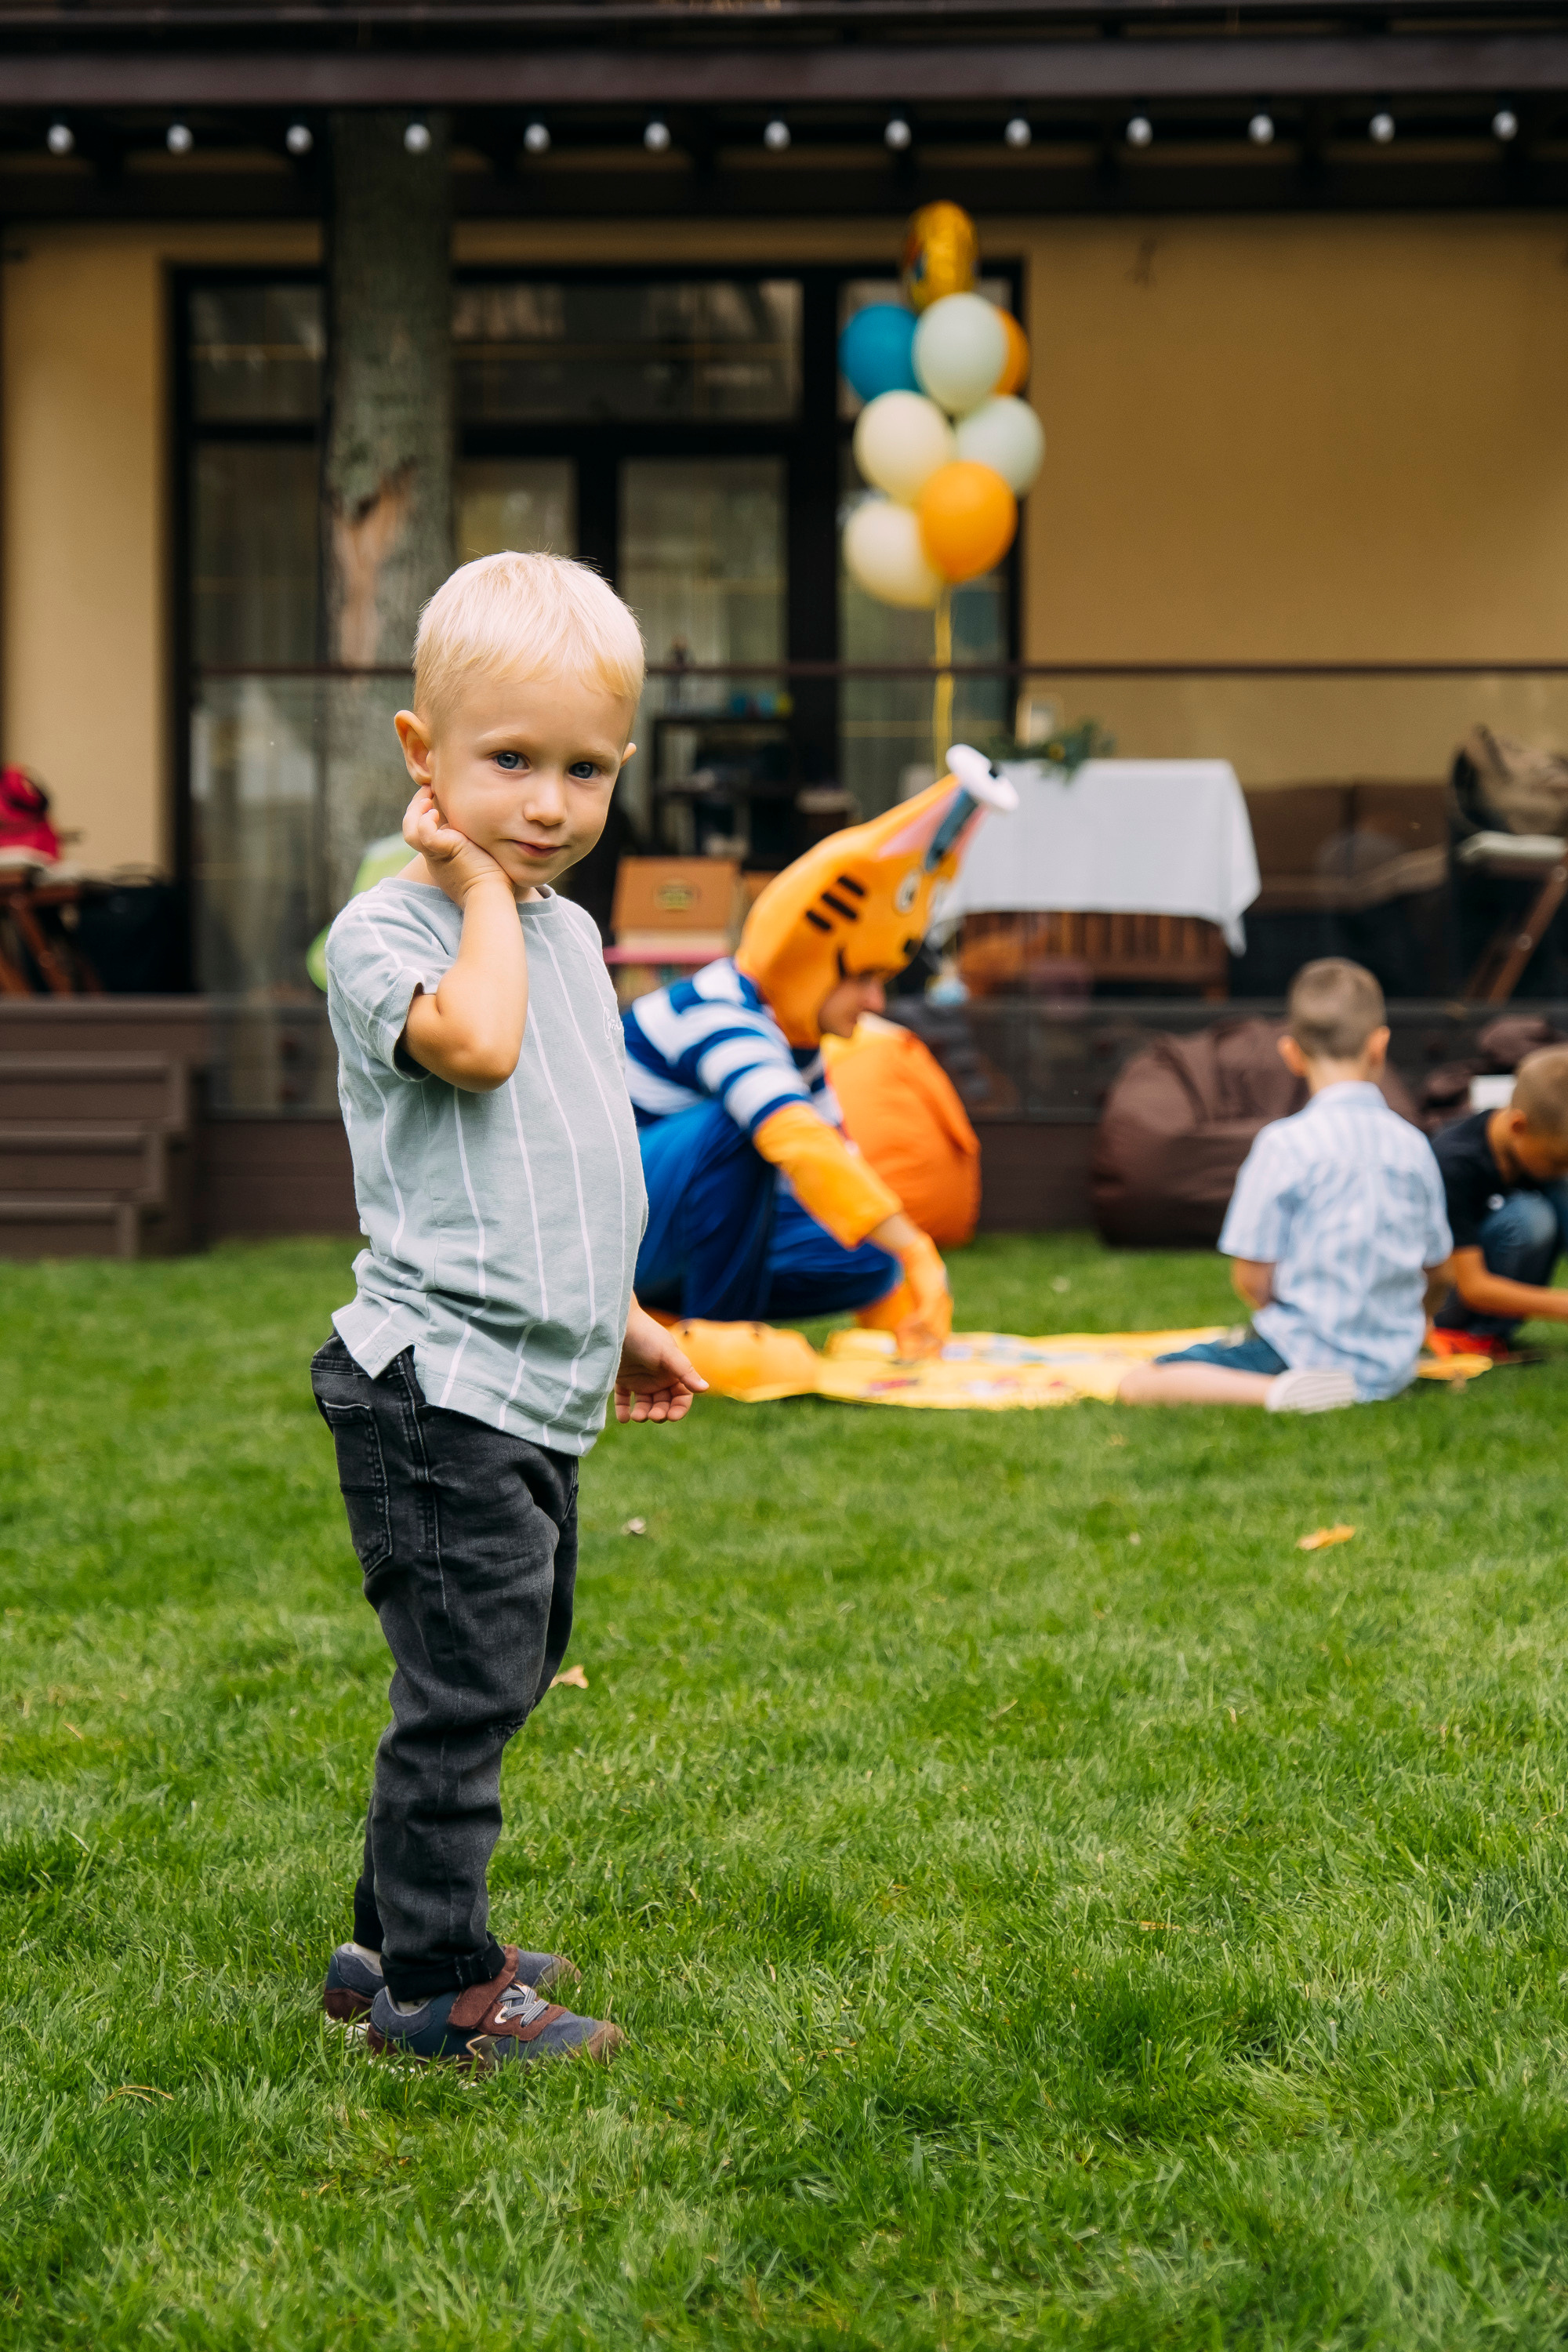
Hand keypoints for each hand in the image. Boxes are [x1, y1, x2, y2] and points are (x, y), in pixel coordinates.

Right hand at [402, 784, 509, 905]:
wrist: (491, 897)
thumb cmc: (496, 881)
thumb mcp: (482, 855)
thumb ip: (479, 843)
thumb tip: (497, 827)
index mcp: (442, 858)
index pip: (425, 832)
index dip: (426, 815)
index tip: (435, 799)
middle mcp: (434, 857)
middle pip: (412, 829)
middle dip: (416, 807)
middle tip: (428, 790)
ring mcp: (435, 856)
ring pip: (410, 831)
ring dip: (415, 811)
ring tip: (427, 796)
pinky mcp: (441, 852)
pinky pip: (422, 834)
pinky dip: (425, 821)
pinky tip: (436, 812)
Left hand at [615, 1302, 707, 1424]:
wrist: (618, 1322)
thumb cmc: (646, 1335)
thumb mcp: (667, 1354)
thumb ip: (685, 1371)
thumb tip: (705, 1388)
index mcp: (673, 1372)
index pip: (681, 1397)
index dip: (679, 1409)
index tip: (671, 1417)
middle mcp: (658, 1378)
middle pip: (663, 1404)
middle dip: (660, 1412)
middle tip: (652, 1415)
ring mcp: (640, 1379)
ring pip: (644, 1404)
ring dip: (642, 1413)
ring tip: (636, 1416)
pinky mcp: (622, 1379)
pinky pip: (623, 1399)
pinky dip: (623, 1409)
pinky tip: (623, 1417)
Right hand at [894, 1230, 951, 1359]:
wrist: (918, 1255)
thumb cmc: (918, 1274)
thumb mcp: (921, 1295)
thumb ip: (921, 1308)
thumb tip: (914, 1323)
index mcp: (945, 1307)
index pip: (943, 1334)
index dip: (934, 1348)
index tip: (922, 1357)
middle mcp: (945, 1307)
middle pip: (940, 1336)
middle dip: (926, 1348)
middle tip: (910, 1355)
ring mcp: (940, 1303)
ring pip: (932, 1331)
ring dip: (915, 1337)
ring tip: (900, 1338)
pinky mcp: (932, 1298)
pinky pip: (923, 1320)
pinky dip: (911, 1325)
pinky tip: (900, 1325)